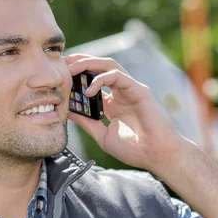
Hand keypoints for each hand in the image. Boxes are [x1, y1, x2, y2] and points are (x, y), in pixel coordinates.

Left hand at [64, 54, 191, 174]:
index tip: (59, 76)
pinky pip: (117, 75)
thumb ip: (87, 123)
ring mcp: (131, 89)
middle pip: (98, 67)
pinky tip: (88, 90)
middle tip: (61, 63)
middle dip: (79, 62)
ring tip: (70, 68)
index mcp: (114, 103)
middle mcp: (121, 92)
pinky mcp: (139, 89)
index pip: (92, 81)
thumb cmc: (136, 149)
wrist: (158, 156)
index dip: (76, 75)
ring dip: (87, 63)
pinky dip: (100, 79)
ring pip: (108, 64)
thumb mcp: (103, 135)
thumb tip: (68, 112)